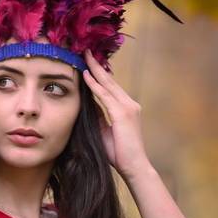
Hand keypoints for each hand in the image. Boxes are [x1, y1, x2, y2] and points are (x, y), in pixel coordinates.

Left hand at [81, 49, 151, 179]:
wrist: (134, 167)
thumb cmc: (119, 153)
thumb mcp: (103, 131)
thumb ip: (97, 117)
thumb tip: (86, 106)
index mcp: (125, 108)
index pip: (110, 87)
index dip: (99, 74)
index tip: (88, 63)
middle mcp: (129, 104)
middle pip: (110, 81)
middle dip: (97, 66)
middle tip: (85, 51)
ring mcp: (127, 108)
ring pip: (108, 84)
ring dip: (95, 70)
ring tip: (84, 57)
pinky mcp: (122, 114)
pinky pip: (105, 96)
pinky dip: (95, 85)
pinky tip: (86, 76)